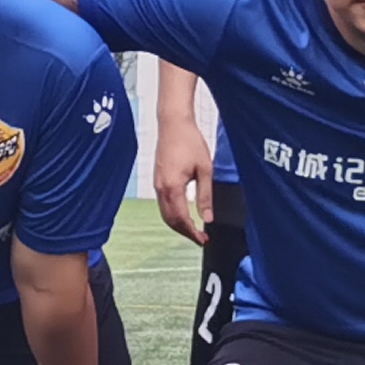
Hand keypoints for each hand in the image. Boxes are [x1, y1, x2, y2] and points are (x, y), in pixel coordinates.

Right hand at [153, 118, 213, 246]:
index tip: (203, 240)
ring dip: (178, 224)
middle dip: (185, 232)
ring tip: (194, 229)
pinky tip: (184, 214)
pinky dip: (173, 214)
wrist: (173, 124)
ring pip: (165, 213)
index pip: (181, 219)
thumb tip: (207, 217)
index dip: (192, 233)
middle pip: (170, 220)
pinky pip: (163, 204)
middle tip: (200, 238)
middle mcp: (161, 188)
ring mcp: (157, 184)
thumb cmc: (190, 141)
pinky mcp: (157, 180)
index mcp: (172, 187)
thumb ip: (205, 196)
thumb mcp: (205, 169)